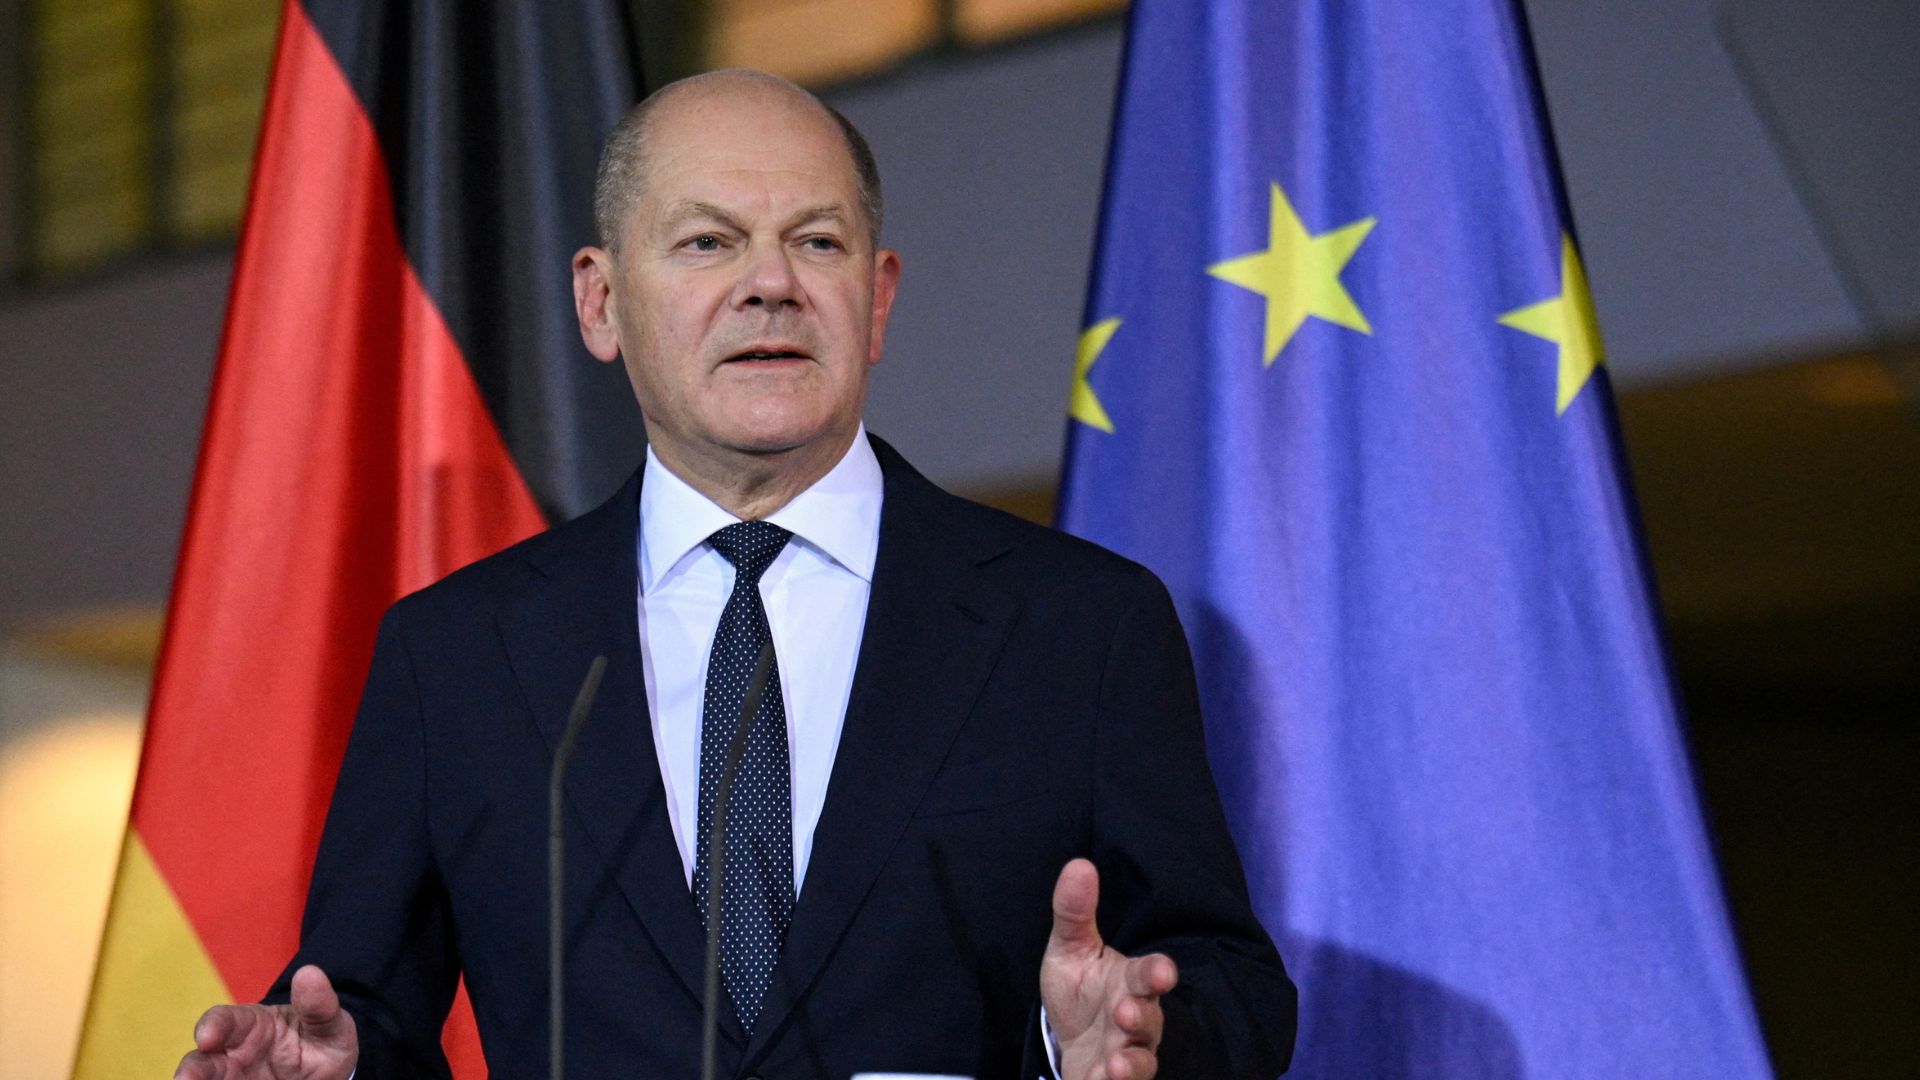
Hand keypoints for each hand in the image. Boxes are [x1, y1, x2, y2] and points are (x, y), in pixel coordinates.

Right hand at [175, 965, 358, 1079]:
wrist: (327, 1073)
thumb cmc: (322, 1040)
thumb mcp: (330, 1024)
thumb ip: (319, 1005)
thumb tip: (310, 973)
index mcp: (250, 1025)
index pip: (223, 1020)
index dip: (212, 1026)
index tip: (207, 1037)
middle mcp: (232, 1056)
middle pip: (201, 1062)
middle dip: (191, 1071)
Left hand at [1040, 859, 1178, 1079]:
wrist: (1072, 1041)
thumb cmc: (1080, 990)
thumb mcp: (1070, 949)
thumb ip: (1074, 912)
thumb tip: (1079, 864)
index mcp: (1129, 982)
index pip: (1149, 975)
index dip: (1157, 973)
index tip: (1163, 971)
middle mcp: (1135, 1018)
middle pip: (1149, 1019)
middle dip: (1142, 1017)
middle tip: (1128, 1012)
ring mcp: (1126, 1053)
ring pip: (1140, 1059)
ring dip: (1132, 1062)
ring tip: (1119, 1064)